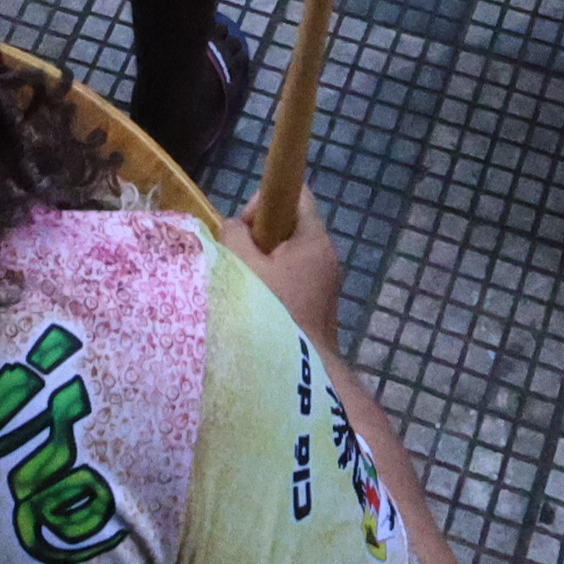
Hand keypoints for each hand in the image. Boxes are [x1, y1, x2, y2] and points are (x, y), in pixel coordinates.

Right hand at [232, 185, 349, 338]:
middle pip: (291, 223)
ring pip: (292, 253)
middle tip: (242, 258)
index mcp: (313, 239)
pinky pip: (297, 275)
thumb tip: (236, 227)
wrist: (307, 370)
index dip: (266, 200)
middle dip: (262, 235)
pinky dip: (278, 280)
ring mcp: (328, 279)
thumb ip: (236, 237)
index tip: (248, 227)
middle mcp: (327, 253)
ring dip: (267, 261)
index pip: (296, 193)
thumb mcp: (245, 269)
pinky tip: (261, 303)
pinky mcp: (322, 301)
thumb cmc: (274, 313)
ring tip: (248, 283)